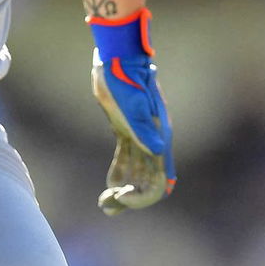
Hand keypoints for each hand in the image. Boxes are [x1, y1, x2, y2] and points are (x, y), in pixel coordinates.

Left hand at [88, 7, 174, 214]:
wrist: (117, 58)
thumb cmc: (126, 78)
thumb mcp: (134, 103)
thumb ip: (143, 126)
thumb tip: (155, 150)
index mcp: (159, 139)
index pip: (160, 180)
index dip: (144, 196)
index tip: (122, 196)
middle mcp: (153, 141)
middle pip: (148, 181)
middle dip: (131, 199)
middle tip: (107, 206)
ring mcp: (140, 136)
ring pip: (136, 172)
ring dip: (123, 190)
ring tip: (104, 204)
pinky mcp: (126, 130)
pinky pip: (125, 158)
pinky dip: (119, 173)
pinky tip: (109, 185)